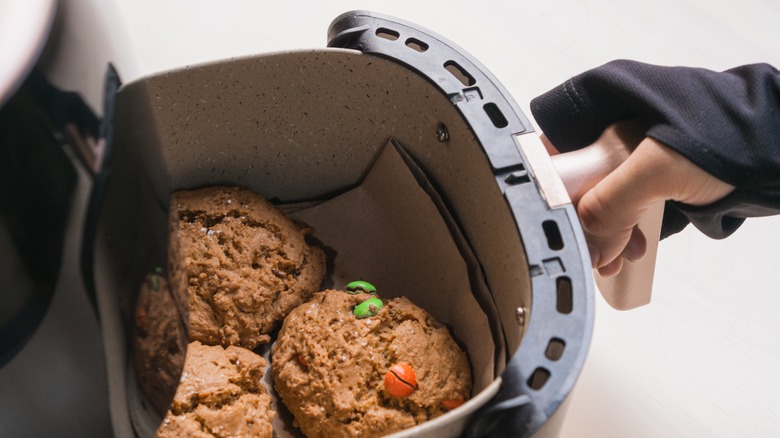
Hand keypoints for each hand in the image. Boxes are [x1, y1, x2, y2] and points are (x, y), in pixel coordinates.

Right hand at [549, 126, 734, 276]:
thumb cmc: (731, 137)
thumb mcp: (660, 169)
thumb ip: (614, 203)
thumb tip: (584, 241)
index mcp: (606, 110)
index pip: (554, 151)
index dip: (547, 189)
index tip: (548, 223)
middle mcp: (615, 133)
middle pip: (575, 183)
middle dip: (580, 222)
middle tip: (586, 251)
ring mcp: (634, 157)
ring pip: (599, 200)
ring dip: (605, 234)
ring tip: (614, 259)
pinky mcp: (652, 180)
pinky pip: (624, 209)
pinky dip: (625, 233)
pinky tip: (632, 249)